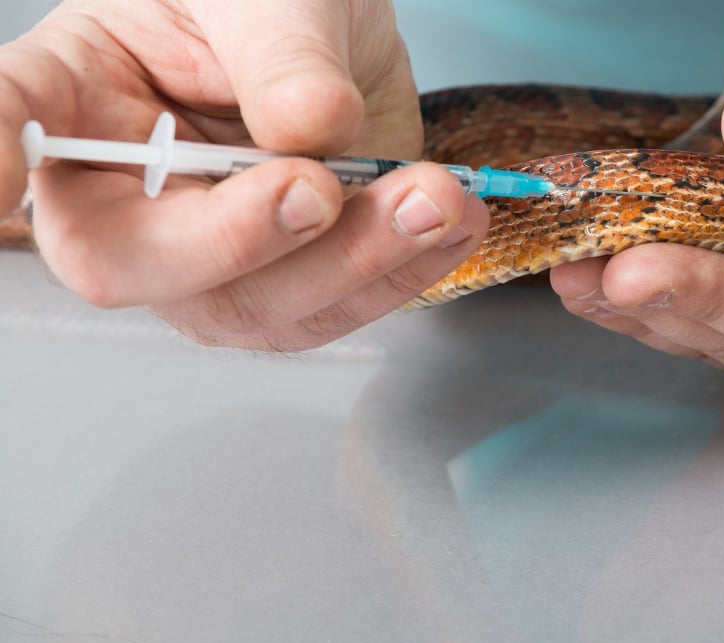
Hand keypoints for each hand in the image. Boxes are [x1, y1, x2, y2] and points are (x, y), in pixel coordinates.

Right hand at [0, 0, 488, 349]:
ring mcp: (208, 251)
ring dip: (356, 264)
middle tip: (317, 186)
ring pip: (253, 306)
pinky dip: (406, 272)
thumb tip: (310, 131)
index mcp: (74, 95)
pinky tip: (453, 220)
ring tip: (437, 198)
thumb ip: (283, 54)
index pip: (5, 127)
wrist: (333, 25)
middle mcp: (127, 192)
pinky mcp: (292, 278)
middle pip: (133, 265)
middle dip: (236, 241)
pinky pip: (337, 308)